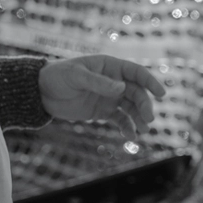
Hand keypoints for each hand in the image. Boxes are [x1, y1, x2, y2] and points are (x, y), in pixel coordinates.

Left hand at [38, 54, 164, 132]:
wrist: (41, 92)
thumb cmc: (58, 77)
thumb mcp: (76, 77)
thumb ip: (99, 82)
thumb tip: (122, 88)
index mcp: (110, 66)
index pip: (136, 73)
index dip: (150, 82)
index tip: (161, 93)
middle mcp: (114, 81)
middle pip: (137, 93)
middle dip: (144, 106)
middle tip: (148, 120)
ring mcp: (109, 97)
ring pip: (131, 108)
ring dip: (139, 118)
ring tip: (142, 131)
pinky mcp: (103, 112)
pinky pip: (120, 119)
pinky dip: (127, 127)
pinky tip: (130, 136)